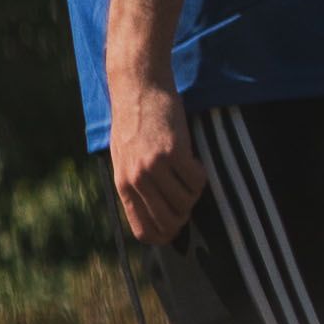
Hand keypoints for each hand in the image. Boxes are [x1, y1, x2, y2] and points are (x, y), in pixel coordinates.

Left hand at [109, 73, 206, 243]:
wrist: (138, 87)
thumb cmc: (134, 123)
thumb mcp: (124, 158)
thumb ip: (136, 185)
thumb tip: (155, 215)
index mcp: (123, 185)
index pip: (144, 230)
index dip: (164, 236)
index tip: (176, 229)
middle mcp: (137, 179)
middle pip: (169, 221)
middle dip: (184, 216)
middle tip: (187, 198)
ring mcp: (154, 167)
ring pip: (187, 202)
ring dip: (194, 192)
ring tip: (187, 172)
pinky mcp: (173, 152)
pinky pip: (197, 181)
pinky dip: (201, 174)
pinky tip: (193, 159)